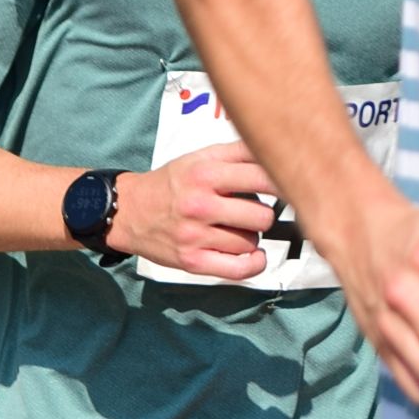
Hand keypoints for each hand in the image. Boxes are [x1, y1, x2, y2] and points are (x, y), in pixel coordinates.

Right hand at [110, 141, 278, 280]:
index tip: (290, 188)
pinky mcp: (192, 261)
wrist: (129, 211)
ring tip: (235, 228)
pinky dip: (253, 264)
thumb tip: (276, 148)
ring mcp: (195, 236)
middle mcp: (200, 205)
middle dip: (263, 214)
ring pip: (250, 241)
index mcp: (205, 174)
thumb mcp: (200, 158)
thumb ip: (238, 152)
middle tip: (252, 212)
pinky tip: (254, 255)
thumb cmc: (172, 183)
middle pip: (261, 216)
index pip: (261, 178)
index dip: (282, 184)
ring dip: (251, 236)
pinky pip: (238, 269)